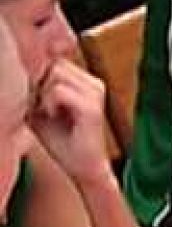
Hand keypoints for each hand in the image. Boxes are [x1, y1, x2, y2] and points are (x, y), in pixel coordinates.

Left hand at [28, 60, 112, 186]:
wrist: (83, 167)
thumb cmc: (62, 140)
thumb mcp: (42, 108)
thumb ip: (36, 88)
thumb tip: (20, 71)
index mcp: (85, 81)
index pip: (54, 60)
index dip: (39, 76)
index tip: (37, 99)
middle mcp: (93, 83)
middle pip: (53, 64)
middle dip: (40, 84)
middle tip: (41, 107)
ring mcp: (95, 92)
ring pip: (55, 73)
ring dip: (44, 93)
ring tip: (49, 111)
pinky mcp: (92, 107)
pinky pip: (58, 91)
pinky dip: (49, 103)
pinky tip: (53, 115)